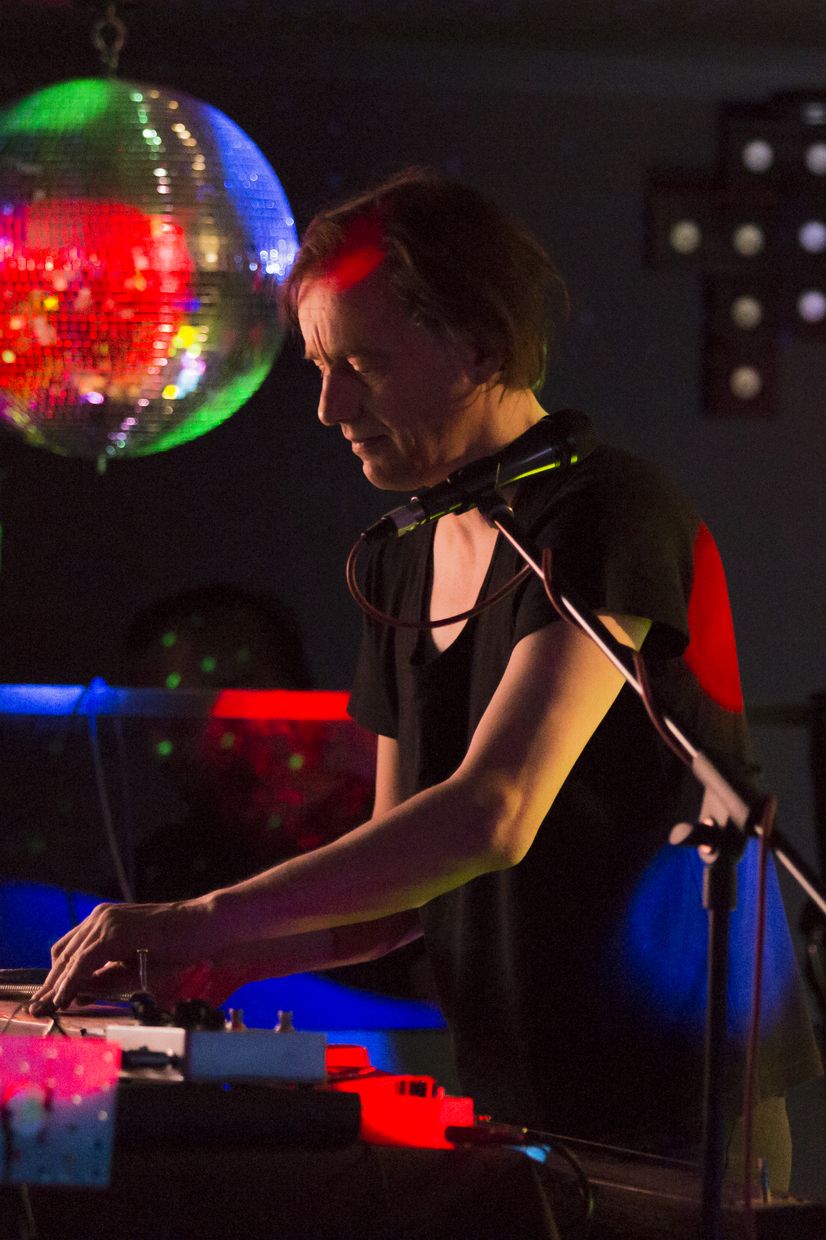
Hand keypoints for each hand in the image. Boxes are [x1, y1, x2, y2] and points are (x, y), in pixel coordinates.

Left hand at [29, 898, 217, 1013]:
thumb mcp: (134, 968)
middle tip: (39, 1008)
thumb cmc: (177, 947)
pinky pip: (85, 960)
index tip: (46, 1001)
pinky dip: (72, 980)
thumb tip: (77, 994)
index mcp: (105, 922)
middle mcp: (101, 917)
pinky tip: (66, 997)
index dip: (57, 978)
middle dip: (51, 984)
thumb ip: (105, 979)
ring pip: (70, 957)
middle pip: (64, 954)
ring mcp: (107, 921)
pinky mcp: (115, 930)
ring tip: (49, 1007)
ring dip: (57, 985)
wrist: (204, 927)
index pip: (70, 952)